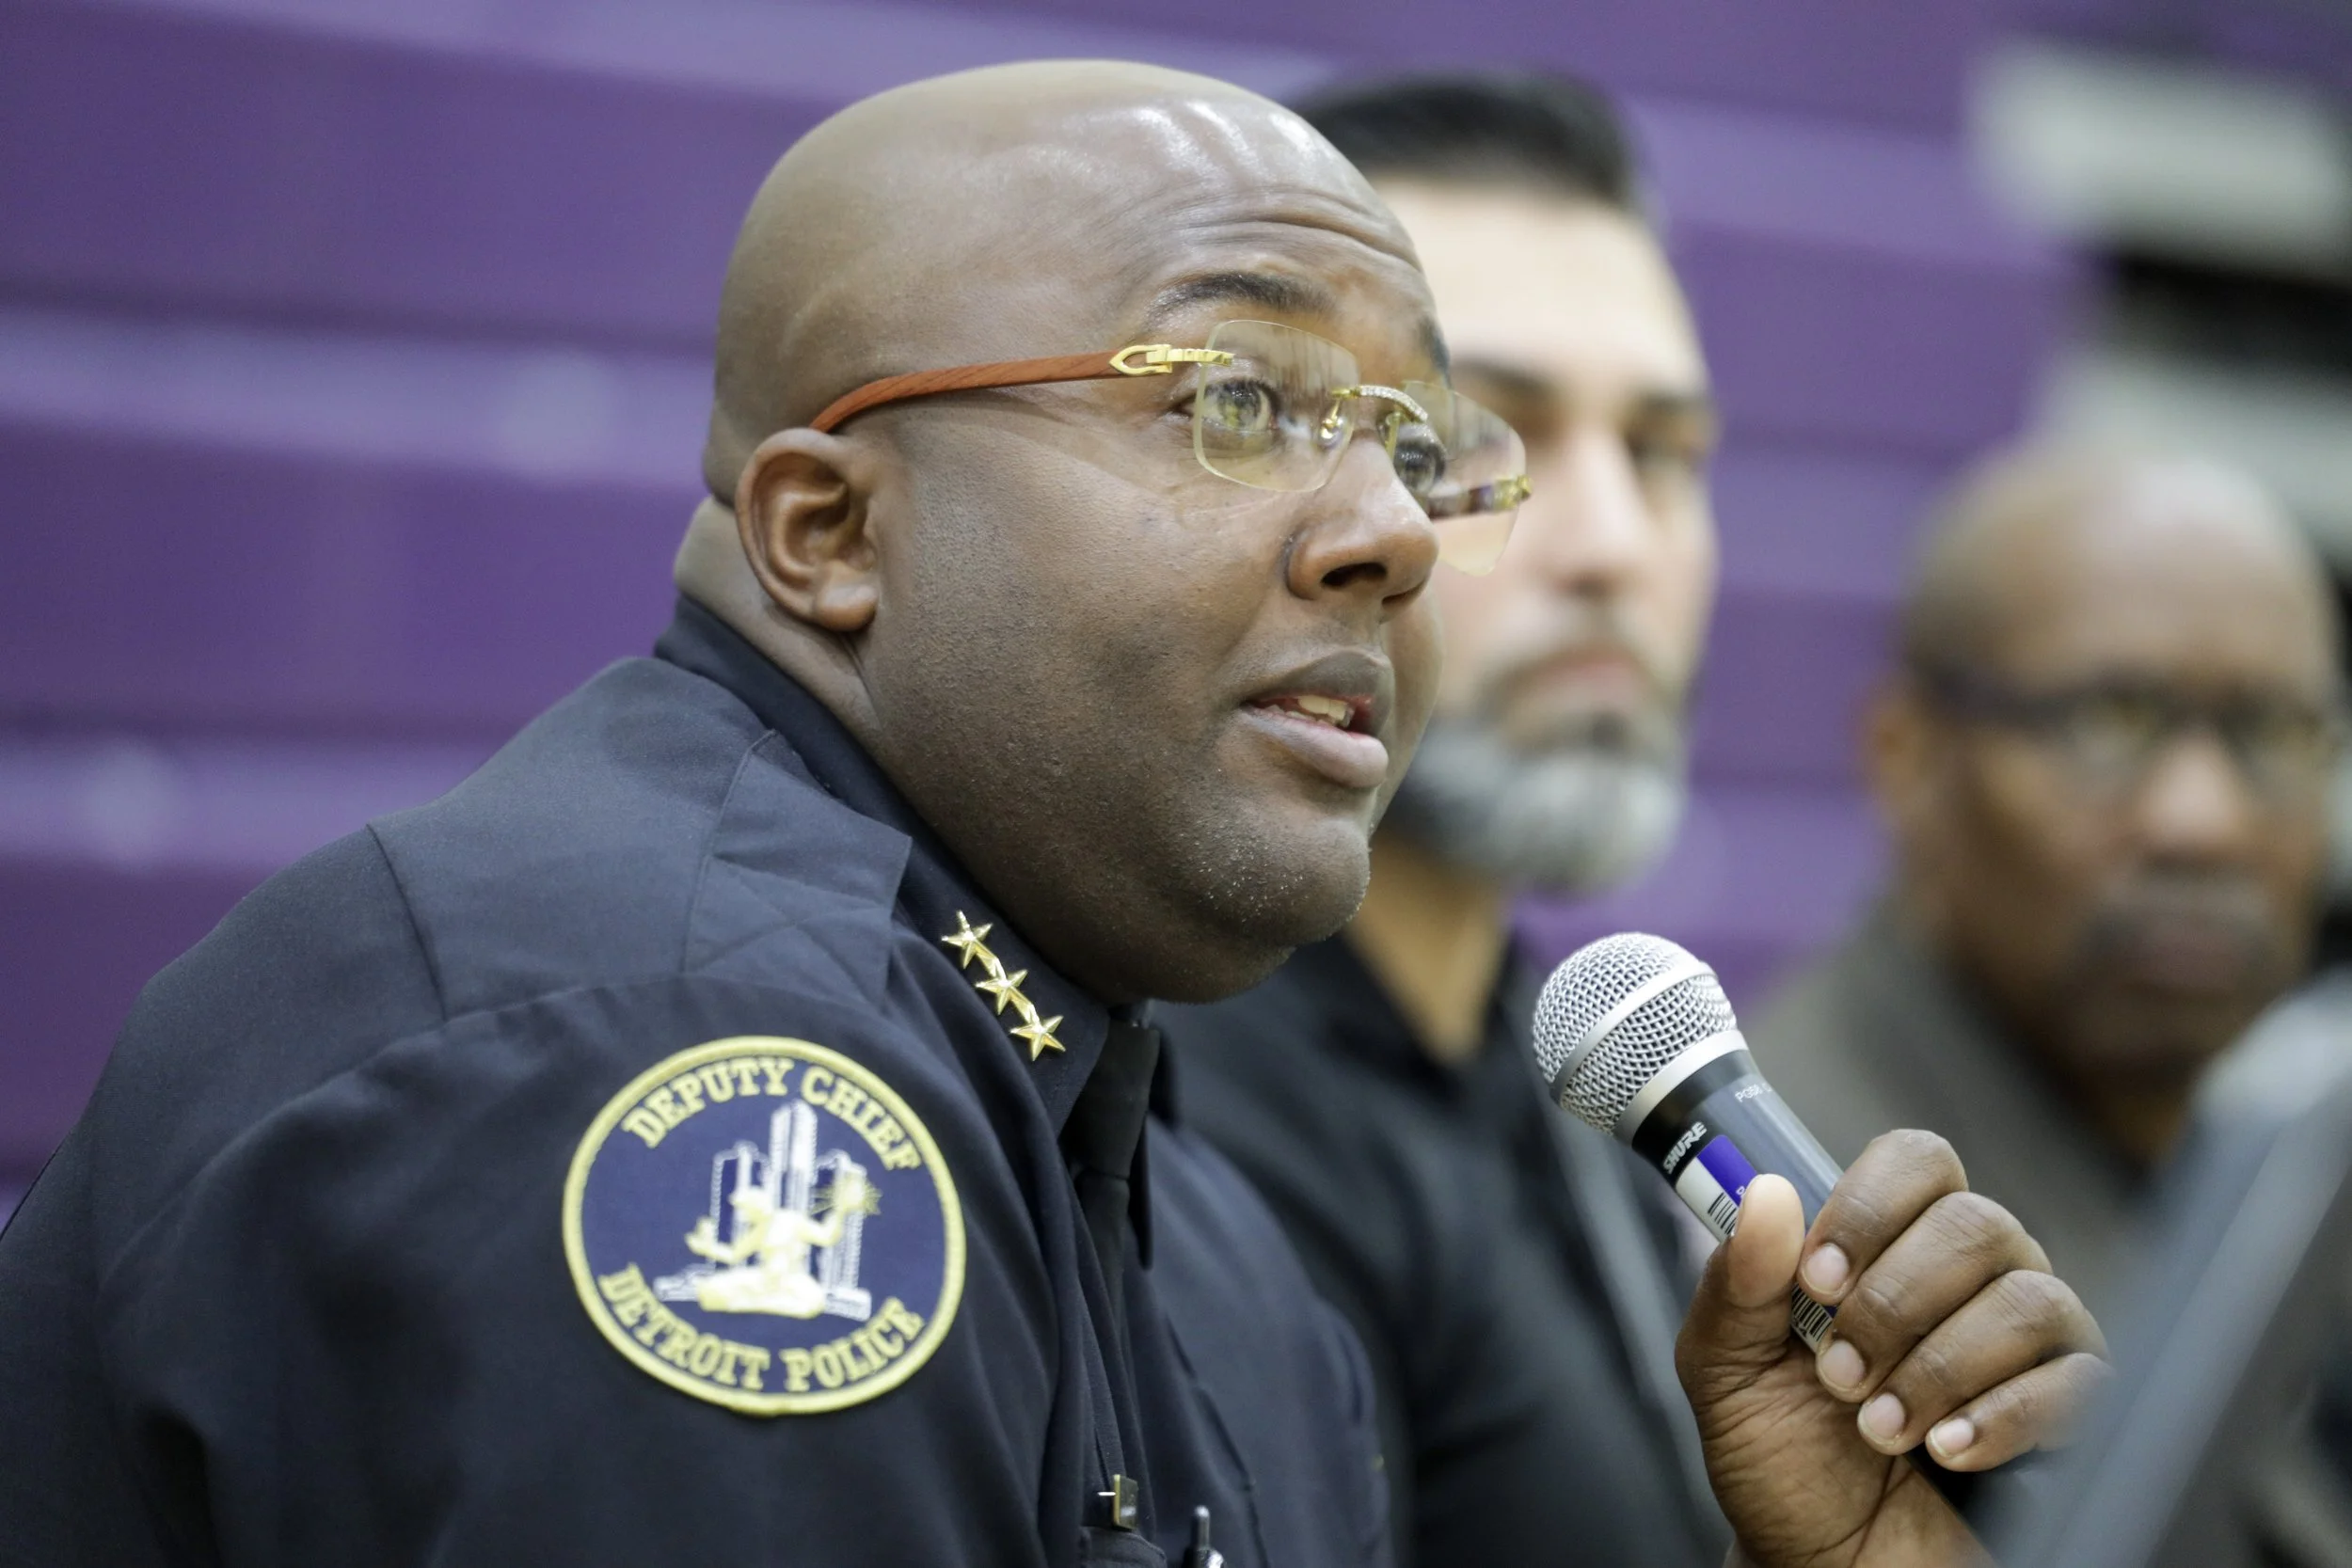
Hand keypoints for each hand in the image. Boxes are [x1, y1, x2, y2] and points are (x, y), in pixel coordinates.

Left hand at [1677, 1131, 2107, 1567]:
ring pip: (2031, 1297)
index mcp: (1888, 1248)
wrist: (1823, 1567)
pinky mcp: (2071, 1415)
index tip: (1818, 1281)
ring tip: (1882, 1428)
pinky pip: (2080, 1381)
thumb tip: (1765, 1193)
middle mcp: (1968, 1280)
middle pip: (1976, 1223)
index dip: (1871, 1207)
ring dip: (1942, 1366)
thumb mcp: (1725, 1372)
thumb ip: (1735, 1283)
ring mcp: (2026, 1344)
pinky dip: (2005, 1415)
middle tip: (1840, 1376)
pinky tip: (1949, 1450)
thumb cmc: (1784, 1465)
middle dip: (1896, 1303)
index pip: (1917, 1162)